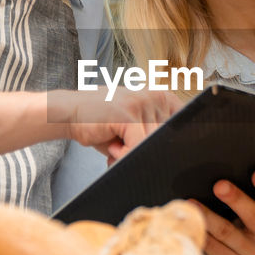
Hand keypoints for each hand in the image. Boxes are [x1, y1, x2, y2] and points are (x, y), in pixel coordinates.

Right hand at [52, 88, 180, 160]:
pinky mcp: (128, 113)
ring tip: (115, 147)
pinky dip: (124, 153)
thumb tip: (173, 158)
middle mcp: (155, 95)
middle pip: (167, 137)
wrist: (69, 113)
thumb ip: (152, 137)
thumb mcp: (134, 128)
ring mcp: (142, 102)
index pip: (184, 123)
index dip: (175, 143)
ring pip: (152, 143)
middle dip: (147, 151)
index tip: (169, 154)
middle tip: (123, 150)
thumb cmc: (101, 123)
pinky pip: (138, 145)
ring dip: (132, 152)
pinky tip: (111, 148)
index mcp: (161, 96)